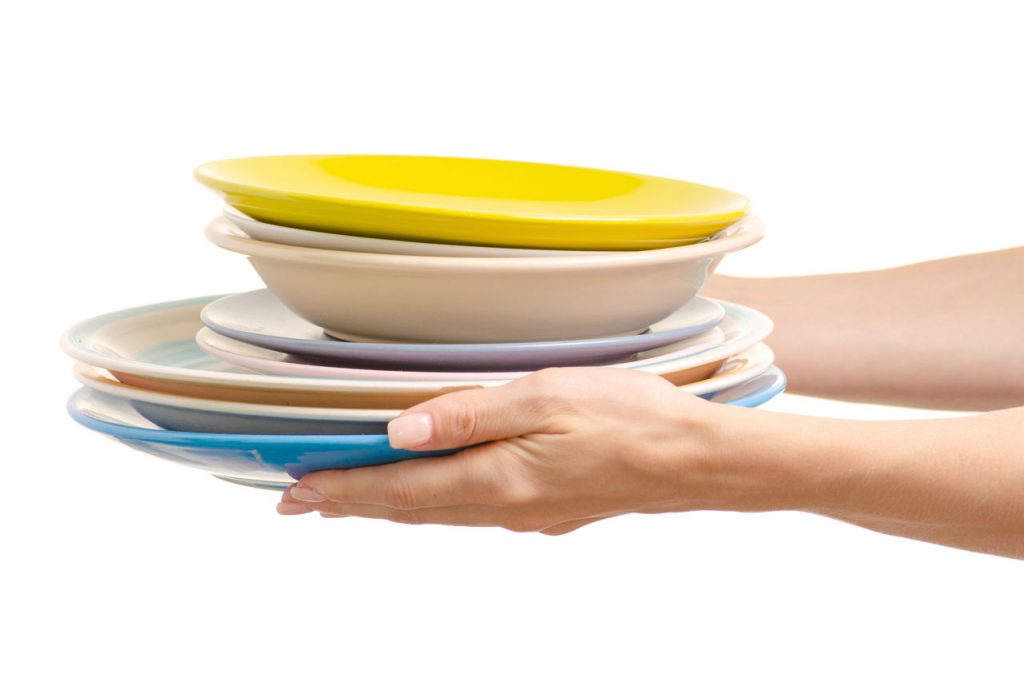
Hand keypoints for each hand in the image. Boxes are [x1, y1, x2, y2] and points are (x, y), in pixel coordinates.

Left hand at [277, 367, 730, 534]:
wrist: (696, 462)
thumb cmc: (631, 420)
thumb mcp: (546, 397)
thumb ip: (469, 415)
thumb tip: (402, 432)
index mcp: (495, 479)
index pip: (398, 489)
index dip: (343, 489)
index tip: (295, 492)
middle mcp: (503, 507)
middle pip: (410, 508)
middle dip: (353, 502)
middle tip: (303, 500)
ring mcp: (527, 514)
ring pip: (439, 513)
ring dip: (391, 503)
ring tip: (354, 497)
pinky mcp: (549, 509)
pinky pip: (472, 510)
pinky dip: (434, 502)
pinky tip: (435, 492)